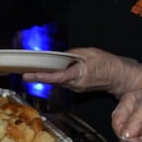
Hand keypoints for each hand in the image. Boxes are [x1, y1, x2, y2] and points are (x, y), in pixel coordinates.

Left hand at [25, 47, 141, 95]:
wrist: (117, 77)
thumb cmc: (106, 63)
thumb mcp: (89, 52)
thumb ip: (73, 54)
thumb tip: (60, 56)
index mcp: (80, 74)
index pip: (59, 76)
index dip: (44, 76)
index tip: (31, 75)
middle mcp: (76, 84)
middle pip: (54, 81)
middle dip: (39, 78)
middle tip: (24, 74)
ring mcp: (76, 88)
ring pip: (57, 83)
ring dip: (45, 78)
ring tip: (30, 72)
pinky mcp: (76, 89)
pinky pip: (62, 83)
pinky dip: (53, 78)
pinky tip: (46, 73)